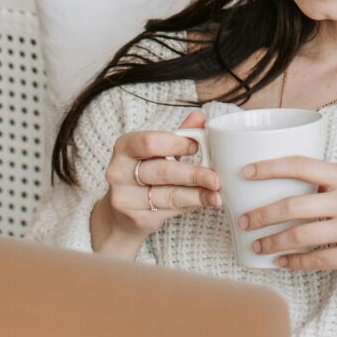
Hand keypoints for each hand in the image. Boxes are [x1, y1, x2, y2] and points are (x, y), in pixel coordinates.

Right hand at [103, 110, 222, 239]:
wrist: (120, 214)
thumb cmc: (143, 175)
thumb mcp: (156, 153)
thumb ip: (177, 136)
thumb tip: (199, 118)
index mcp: (125, 147)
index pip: (149, 142)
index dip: (176, 144)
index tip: (197, 146)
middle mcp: (119, 172)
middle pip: (161, 171)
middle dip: (193, 174)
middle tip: (215, 178)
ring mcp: (125, 198)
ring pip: (168, 195)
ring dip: (197, 195)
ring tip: (217, 194)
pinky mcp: (136, 219)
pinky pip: (170, 211)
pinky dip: (191, 205)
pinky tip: (206, 202)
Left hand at [235, 156, 336, 270]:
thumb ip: (330, 185)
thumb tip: (289, 190)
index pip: (299, 165)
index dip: (268, 167)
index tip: (244, 173)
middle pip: (291, 206)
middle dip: (260, 215)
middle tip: (242, 220)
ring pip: (299, 236)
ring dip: (272, 242)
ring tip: (256, 244)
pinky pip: (317, 260)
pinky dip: (294, 262)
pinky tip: (281, 262)